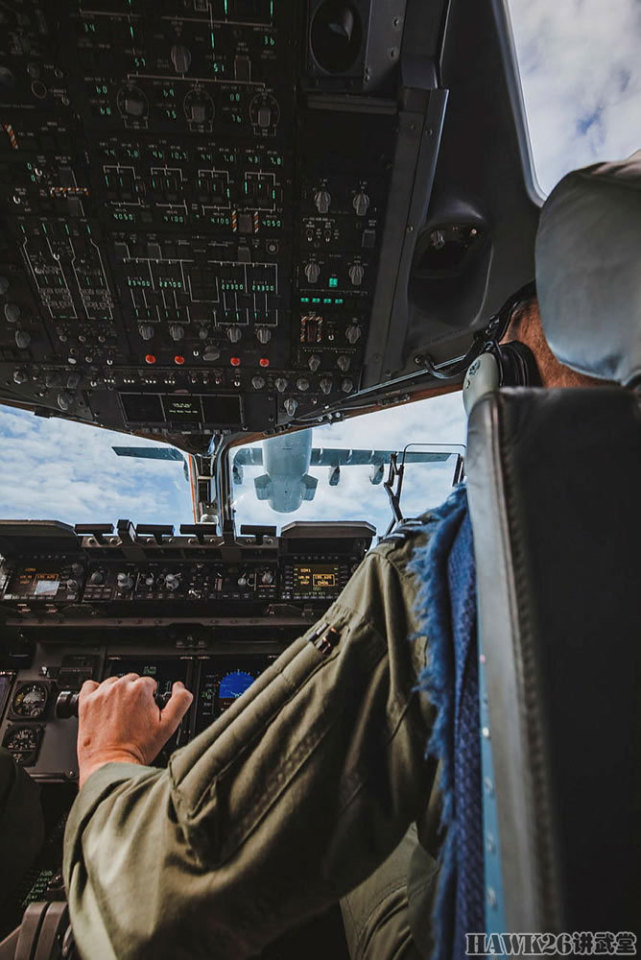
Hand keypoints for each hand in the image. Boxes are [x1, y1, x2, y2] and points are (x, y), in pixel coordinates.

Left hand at [77, 674, 192, 788]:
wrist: (111, 765)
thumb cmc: (138, 749)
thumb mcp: (168, 726)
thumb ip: (180, 701)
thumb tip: (179, 687)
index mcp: (140, 689)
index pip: (149, 683)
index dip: (150, 698)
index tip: (146, 711)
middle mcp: (119, 687)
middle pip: (131, 681)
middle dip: (134, 695)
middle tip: (134, 715)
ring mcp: (101, 694)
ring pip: (113, 683)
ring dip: (117, 694)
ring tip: (119, 714)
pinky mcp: (86, 702)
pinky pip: (90, 685)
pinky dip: (96, 692)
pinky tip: (102, 705)